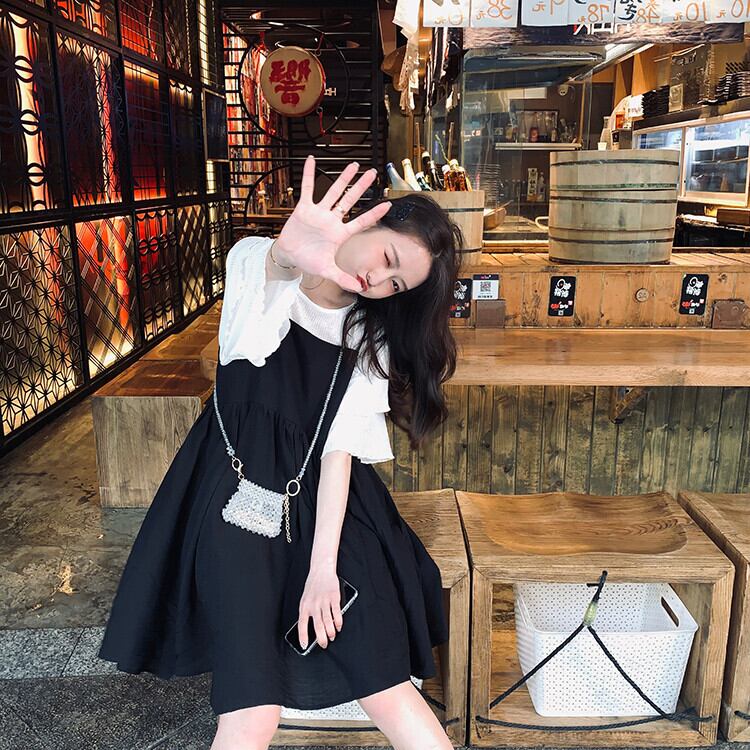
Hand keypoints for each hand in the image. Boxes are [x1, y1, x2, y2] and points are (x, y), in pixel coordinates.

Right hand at [273, 156, 391, 292]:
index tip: (388, 204)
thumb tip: (360, 289)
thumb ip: (344, 278)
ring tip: (354, 164)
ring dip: (343, 178)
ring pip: (333, 192)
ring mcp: (319, 213)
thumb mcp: (327, 271)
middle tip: (373, 173)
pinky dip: (309, 175)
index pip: (361, 222)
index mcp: (340, 234)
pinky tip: (312, 160)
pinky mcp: (304, 209)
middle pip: (350, 200)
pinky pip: (307, 189)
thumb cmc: (309, 261)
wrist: (289, 256)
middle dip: (361, 187)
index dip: (374, 214)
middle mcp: (332, 220)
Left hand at [298, 567, 342, 649]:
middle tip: (324, 644)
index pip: (301, 624)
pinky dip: (338, 621)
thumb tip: (315, 629)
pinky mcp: (334, 597)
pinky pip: (336, 612)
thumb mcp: (306, 599)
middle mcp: (313, 604)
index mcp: (304, 606)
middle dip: (321, 638)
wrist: (321, 570)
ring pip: (328, 621)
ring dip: (330, 632)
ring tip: (332, 636)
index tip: (305, 646)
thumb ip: (308, 612)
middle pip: (317, 626)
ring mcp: (324, 601)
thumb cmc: (313, 586)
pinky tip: (338, 626)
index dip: (303, 636)